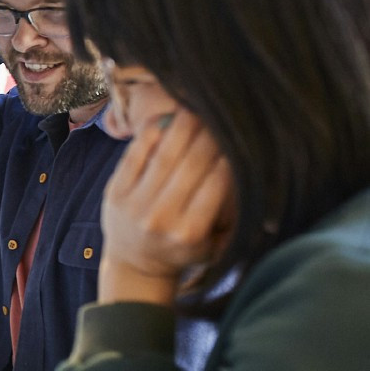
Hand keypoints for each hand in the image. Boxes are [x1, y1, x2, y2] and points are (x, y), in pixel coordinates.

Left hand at [99, 108, 234, 304]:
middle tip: (221, 114)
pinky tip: (164, 118)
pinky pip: (133, 156)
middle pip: (190, 166)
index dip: (229, 157)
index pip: (216, 184)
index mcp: (190, 232)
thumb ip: (231, 216)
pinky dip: (150, 136)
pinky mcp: (114, 192)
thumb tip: (256, 177)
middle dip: (209, 137)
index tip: (239, 137)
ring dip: (181, 128)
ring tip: (196, 107)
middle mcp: (161, 218)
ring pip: (163, 156)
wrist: (134, 264)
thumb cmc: (182, 250)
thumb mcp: (213, 244)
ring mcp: (134, 204)